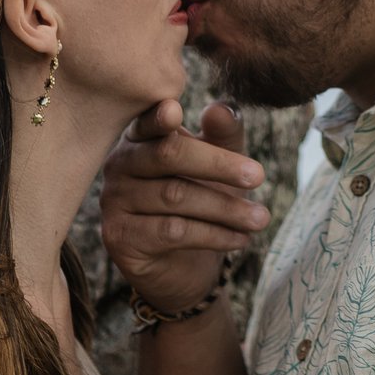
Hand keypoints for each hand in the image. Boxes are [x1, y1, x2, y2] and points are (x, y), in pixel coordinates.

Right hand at [100, 98, 270, 313]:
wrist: (184, 265)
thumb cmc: (203, 199)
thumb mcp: (222, 161)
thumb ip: (223, 133)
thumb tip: (221, 109)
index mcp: (140, 137)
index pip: (149, 122)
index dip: (158, 117)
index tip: (176, 111)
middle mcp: (120, 164)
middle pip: (167, 155)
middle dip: (218, 165)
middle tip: (258, 176)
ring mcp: (114, 201)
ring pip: (175, 196)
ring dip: (225, 208)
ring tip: (260, 218)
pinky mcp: (119, 237)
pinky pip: (172, 231)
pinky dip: (213, 235)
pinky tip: (240, 239)